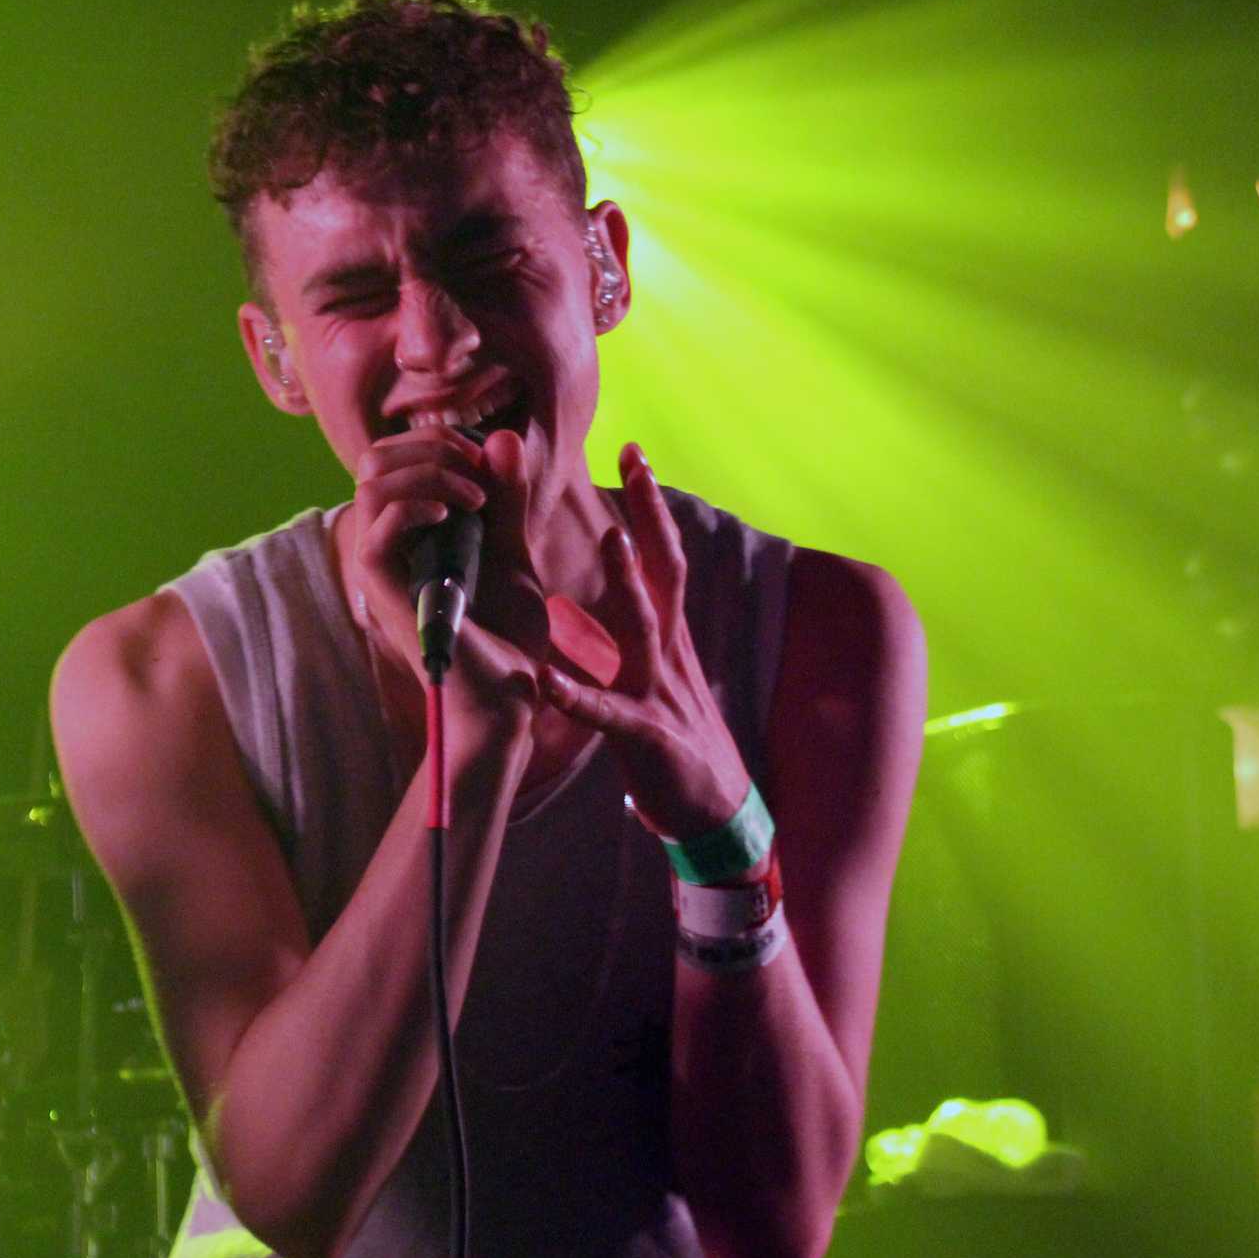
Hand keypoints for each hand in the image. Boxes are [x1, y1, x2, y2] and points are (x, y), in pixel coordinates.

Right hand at [346, 427, 547, 717]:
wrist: (506, 699)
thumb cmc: (508, 636)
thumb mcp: (516, 551)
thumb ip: (508, 499)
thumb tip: (501, 436)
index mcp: (413, 531)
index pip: (397, 455)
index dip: (440, 438)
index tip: (487, 456)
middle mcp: (389, 544)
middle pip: (376, 459)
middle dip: (431, 443)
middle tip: (477, 466)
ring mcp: (382, 567)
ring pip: (373, 484)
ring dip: (428, 471)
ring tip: (474, 495)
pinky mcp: (383, 590)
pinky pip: (378, 528)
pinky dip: (415, 504)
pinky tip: (455, 515)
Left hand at [539, 444, 751, 838]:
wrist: (714, 810)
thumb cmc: (673, 739)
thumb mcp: (649, 676)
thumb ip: (618, 638)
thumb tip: (568, 602)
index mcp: (667, 635)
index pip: (661, 555)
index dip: (650, 503)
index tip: (635, 448)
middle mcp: (668, 652)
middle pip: (666, 570)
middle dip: (652, 514)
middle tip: (639, 459)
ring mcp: (659, 691)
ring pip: (645, 627)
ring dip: (629, 581)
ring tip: (611, 537)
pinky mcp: (644, 736)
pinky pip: (607, 713)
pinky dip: (576, 695)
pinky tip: (544, 680)